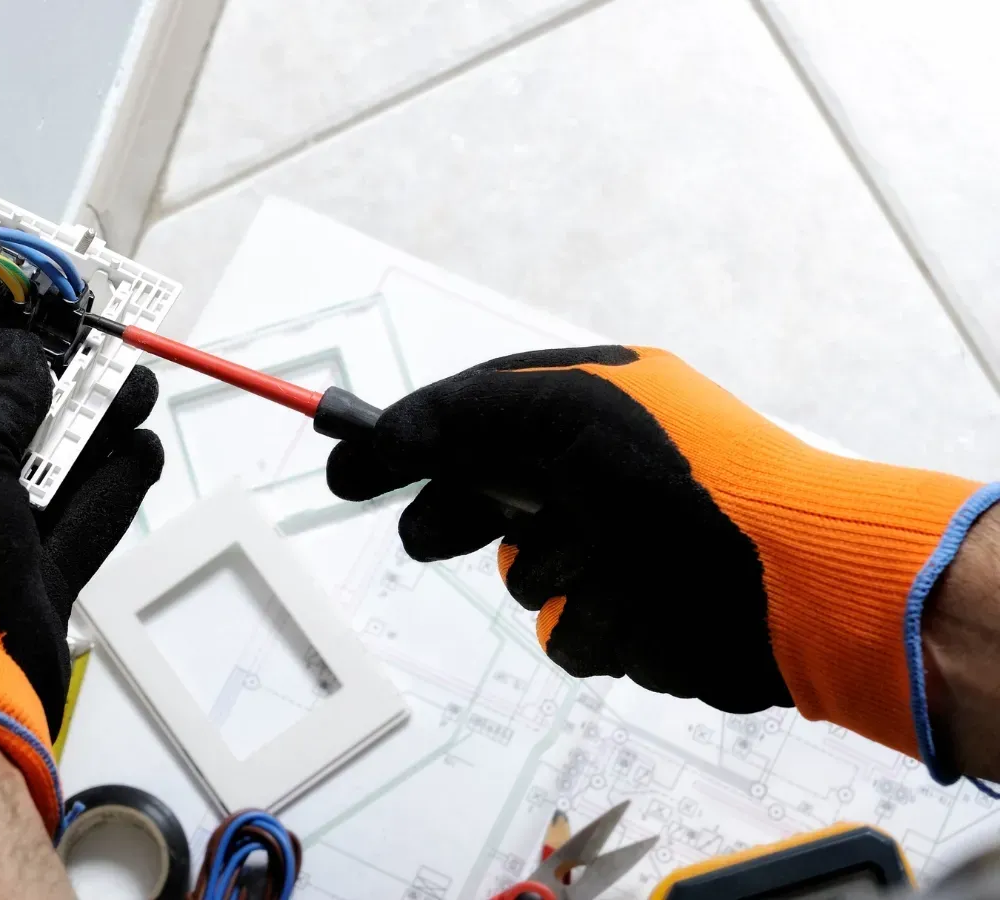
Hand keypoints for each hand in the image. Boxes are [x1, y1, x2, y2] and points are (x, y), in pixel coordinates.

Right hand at [328, 346, 983, 759]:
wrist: (793, 584)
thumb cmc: (687, 477)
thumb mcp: (558, 411)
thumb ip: (456, 414)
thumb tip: (375, 436)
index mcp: (589, 408)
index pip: (472, 416)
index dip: (407, 439)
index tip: (345, 464)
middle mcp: (598, 474)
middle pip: (483, 497)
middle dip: (456, 515)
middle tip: (432, 532)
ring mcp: (615, 550)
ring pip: (522, 572)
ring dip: (543, 569)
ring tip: (589, 559)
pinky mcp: (631, 620)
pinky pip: (565, 630)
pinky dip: (586, 618)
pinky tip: (627, 603)